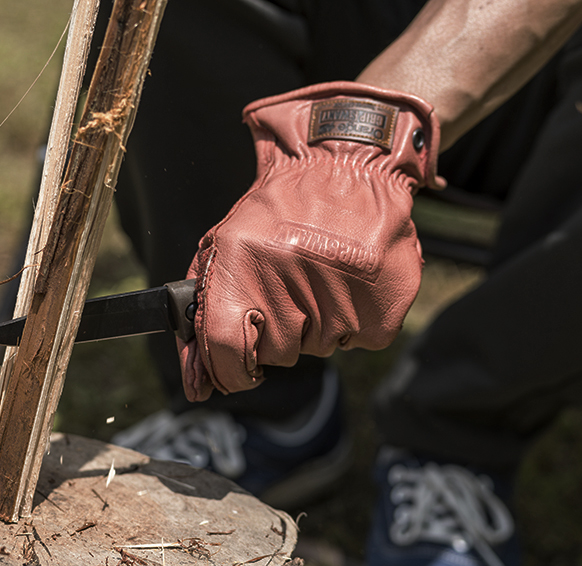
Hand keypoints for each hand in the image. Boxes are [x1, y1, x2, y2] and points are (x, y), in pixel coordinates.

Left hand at [178, 82, 443, 401]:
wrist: (346, 165)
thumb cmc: (277, 213)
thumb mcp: (225, 247)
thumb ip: (204, 314)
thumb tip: (198, 384)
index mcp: (240, 261)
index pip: (226, 348)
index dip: (228, 373)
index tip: (237, 373)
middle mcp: (290, 275)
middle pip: (276, 353)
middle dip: (278, 333)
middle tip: (290, 288)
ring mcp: (341, 291)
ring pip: (319, 348)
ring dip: (317, 323)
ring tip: (320, 275)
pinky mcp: (382, 303)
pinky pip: (358, 341)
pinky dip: (354, 320)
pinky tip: (349, 281)